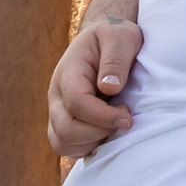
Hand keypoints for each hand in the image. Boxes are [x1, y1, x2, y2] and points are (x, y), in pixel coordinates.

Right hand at [49, 21, 139, 159]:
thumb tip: (109, 88)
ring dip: (93, 142)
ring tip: (115, 126)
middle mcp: (57, 95)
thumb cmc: (116, 37)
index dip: (103, 117)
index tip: (128, 117)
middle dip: (99, 132)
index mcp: (69, 73)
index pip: (76, 103)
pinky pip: (68, 148)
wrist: (106, 40)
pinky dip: (89, 147)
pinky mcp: (65, 124)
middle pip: (65, 130)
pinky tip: (108, 133)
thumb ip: (115, 59)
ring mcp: (58, 111)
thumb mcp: (121, 37)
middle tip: (125, 120)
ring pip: (63, 143)